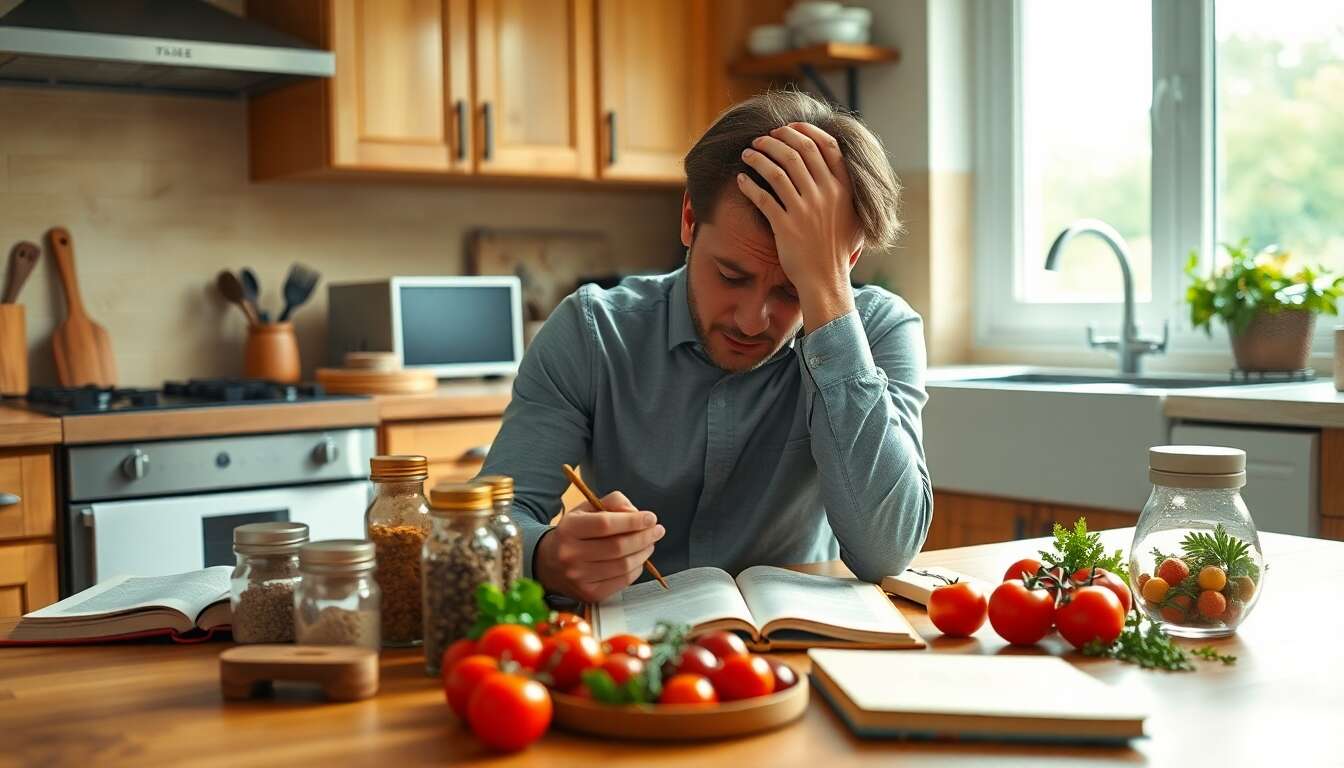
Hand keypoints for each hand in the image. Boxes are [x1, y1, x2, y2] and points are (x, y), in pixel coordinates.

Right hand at [534, 490, 665, 602]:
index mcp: (569, 529)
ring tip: (650, 543)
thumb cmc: (573, 533)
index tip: (651, 518)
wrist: (548, 564)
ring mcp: (579, 577)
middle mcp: (571, 555)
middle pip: (618, 547)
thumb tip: (636, 514)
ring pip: (623, 566)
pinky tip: (639, 559)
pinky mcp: (589, 594)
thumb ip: (613, 503)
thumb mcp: (586, 510)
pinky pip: (622, 581)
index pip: (606, 524)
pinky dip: (636, 569)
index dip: (632, 521)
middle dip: (644, 537)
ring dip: (643, 553)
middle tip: (657, 530)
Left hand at [736, 122, 861, 330]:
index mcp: (843, 188)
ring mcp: (805, 209)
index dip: (805, 131)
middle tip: (762, 139)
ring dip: (759, 156)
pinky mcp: (785, 225)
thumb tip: (837, 162)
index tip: (788, 128)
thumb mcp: (855, 214)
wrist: (825, 278)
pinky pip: (763, 197)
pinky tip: (741, 179)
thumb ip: (848, 188)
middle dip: (776, 139)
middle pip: (798, 151)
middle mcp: (825, 194)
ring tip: (748, 153)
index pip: (826, 146)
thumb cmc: (839, 247)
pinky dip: (749, 184)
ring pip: (777, 170)